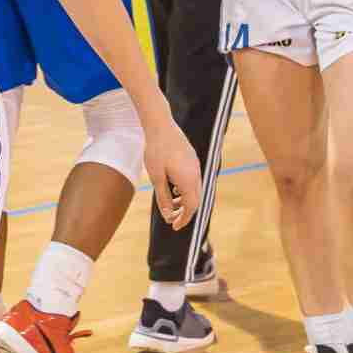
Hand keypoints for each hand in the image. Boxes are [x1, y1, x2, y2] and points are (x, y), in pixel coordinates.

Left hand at [143, 112, 202, 230]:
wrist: (161, 125)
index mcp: (188, 181)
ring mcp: (196, 165)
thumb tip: (168, 215)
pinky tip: (173, 187)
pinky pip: (193, 180)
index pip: (192, 207)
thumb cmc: (156, 151)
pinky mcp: (192, 159)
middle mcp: (196, 174)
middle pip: (196, 200)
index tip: (174, 227)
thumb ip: (163, 197)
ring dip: (185, 200)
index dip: (184, 219)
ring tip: (171, 203)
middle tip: (172, 219)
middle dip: (185, 211)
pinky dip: (185, 189)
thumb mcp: (156, 177)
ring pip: (195, 189)